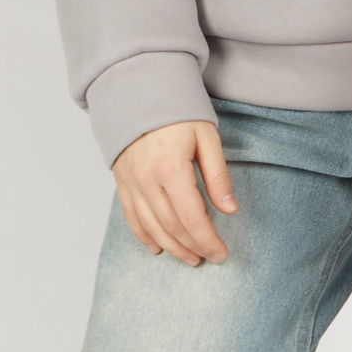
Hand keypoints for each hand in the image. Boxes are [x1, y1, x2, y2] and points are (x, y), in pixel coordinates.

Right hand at [112, 120, 235, 265]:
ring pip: (151, 227)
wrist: (139, 93)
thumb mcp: (207, 138)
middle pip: (171, 226)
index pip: (192, 217)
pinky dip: (144, 236)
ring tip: (190, 258)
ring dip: (171, 247)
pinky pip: (131, 217)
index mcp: (171, 168)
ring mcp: (131, 182)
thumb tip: (230, 210)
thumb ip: (218, 176)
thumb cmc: (178, 113)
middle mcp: (147, 179)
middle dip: (193, 246)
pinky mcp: (121, 182)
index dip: (208, 239)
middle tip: (210, 258)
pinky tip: (158, 248)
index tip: (221, 252)